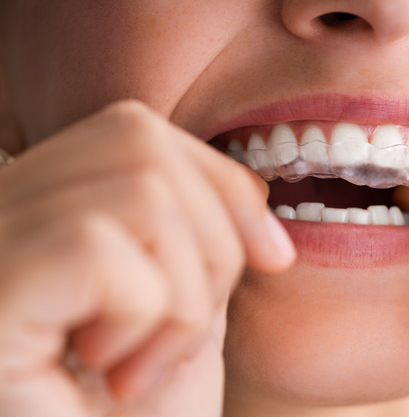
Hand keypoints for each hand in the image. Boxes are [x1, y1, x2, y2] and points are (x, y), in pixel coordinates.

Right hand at [0, 100, 294, 416]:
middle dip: (213, 242)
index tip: (273, 258)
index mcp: (35, 205)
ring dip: (183, 296)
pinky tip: (114, 378)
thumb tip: (256, 189)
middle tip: (185, 336)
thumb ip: (197, 233)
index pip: (134, 128)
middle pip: (140, 141)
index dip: (221, 183)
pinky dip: (145, 319)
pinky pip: (98, 249)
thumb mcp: (184, 305)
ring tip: (144, 366)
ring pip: (140, 192)